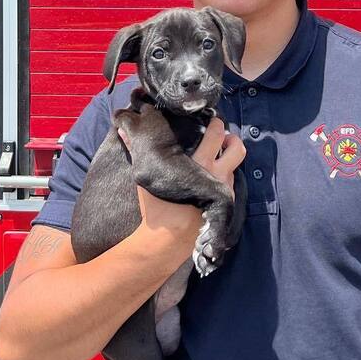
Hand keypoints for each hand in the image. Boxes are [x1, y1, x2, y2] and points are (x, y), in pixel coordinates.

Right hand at [122, 117, 245, 253]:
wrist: (168, 240)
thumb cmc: (157, 208)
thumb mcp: (145, 178)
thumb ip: (136, 150)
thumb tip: (123, 130)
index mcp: (200, 164)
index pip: (217, 134)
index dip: (216, 123)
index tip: (210, 119)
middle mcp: (217, 176)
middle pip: (237, 148)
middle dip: (231, 138)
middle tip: (220, 136)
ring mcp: (224, 190)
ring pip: (235, 166)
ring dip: (226, 159)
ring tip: (212, 158)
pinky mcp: (224, 203)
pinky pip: (230, 183)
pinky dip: (223, 176)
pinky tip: (208, 179)